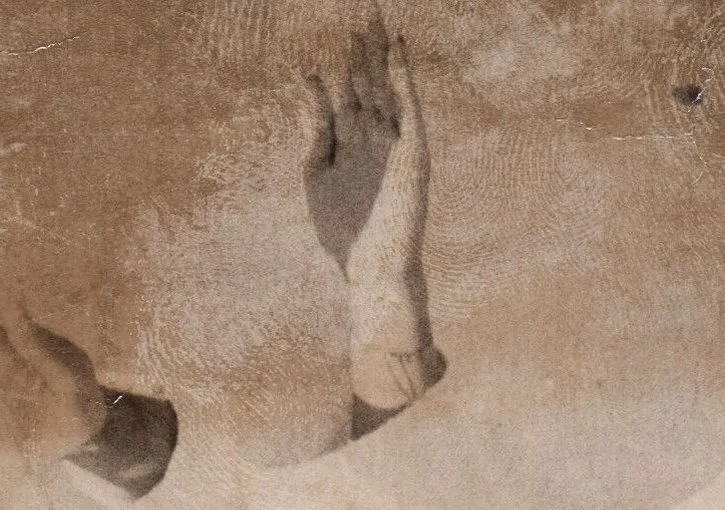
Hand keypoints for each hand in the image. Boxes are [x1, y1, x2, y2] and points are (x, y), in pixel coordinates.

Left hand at [298, 17, 416, 278]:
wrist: (373, 269)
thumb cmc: (344, 236)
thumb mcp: (318, 177)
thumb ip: (317, 133)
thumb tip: (311, 88)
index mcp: (352, 151)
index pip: (347, 100)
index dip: (342, 71)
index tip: (338, 43)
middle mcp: (374, 143)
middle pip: (369, 88)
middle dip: (364, 54)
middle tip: (363, 15)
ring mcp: (394, 147)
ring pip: (386, 90)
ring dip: (381, 57)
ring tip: (375, 23)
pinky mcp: (413, 153)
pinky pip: (409, 107)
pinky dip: (404, 77)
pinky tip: (397, 49)